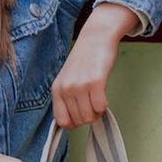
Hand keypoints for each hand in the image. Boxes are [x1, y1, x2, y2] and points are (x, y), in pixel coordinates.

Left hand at [51, 2, 139, 127]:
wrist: (95, 38)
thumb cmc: (84, 60)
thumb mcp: (67, 79)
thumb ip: (66, 99)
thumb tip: (72, 122)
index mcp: (57, 89)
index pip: (62, 121)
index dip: (74, 123)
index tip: (81, 115)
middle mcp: (66, 88)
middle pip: (79, 121)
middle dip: (89, 116)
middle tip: (92, 103)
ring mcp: (80, 85)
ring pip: (90, 116)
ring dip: (97, 112)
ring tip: (98, 99)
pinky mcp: (95, 82)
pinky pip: (100, 107)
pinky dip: (104, 106)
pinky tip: (103, 96)